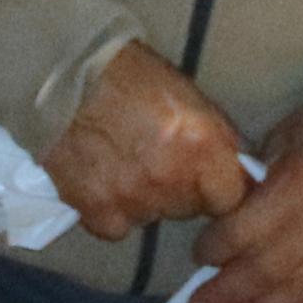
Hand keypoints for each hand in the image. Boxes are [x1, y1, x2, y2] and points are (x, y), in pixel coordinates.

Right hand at [41, 44, 249, 242]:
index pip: (232, 199)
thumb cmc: (129, 75)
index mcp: (202, 146)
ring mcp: (134, 201)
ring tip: (122, 162)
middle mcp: (172, 180)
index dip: (219, 189)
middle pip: (189, 209)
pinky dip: (111, 210)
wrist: (62, 75)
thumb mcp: (187, 96)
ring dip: (144, 199)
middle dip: (180, 190)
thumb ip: (216, 139)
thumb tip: (239, 171)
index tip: (207, 180)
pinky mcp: (98, 213)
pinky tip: (100, 179)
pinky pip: (117, 227)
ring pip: (152, 217)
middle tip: (156, 159)